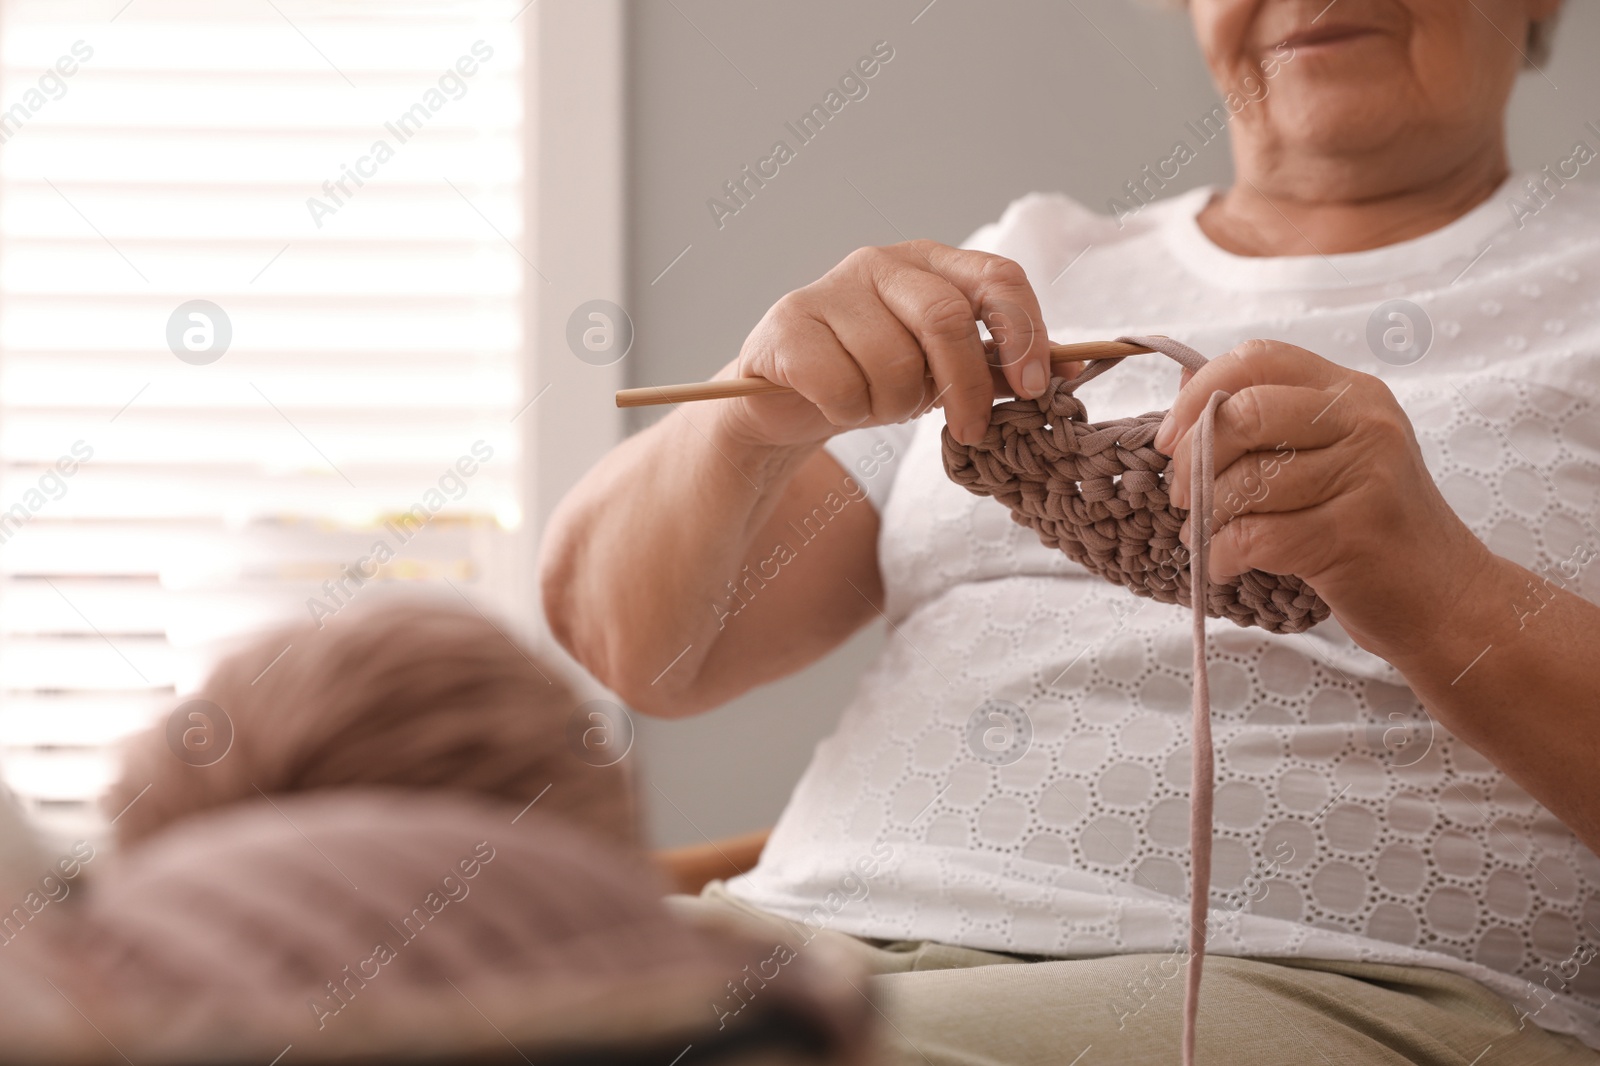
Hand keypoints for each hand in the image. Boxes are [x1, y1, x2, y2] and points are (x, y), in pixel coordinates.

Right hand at [715, 241, 1055, 449]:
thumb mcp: (942, 370)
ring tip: (876, 405)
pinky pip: (842, 386)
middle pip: (946, 320)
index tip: (1035, 388)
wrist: (786, 400)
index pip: (998, 278)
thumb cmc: (874, 378)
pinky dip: (847, 411)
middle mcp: (881, 263)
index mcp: (931, 263)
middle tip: (969, 431)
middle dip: (966, 387)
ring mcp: (830, 289)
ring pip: (893, 364)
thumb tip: (1070, 368)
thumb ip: (997, 363)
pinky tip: (835, 404)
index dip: (1023, 333)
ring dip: (893, 406)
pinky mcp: (788, 326)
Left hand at [1153, 339, 1491, 657]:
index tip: (1169, 440)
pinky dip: (1224, 555)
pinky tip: (1227, 564)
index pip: (1257, 358)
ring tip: (1210, 536)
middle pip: (1244, 413)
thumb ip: (1262, 420)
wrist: (1445, 599)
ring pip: (1247, 479)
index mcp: (1350, 392)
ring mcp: (1368, 473)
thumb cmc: (1367, 528)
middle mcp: (1365, 421)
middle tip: (1184, 498)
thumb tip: (1183, 379)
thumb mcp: (1323, 458)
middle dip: (1193, 460)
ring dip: (1208, 517)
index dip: (1197, 393)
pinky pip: (1258, 536)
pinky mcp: (1357, 532)